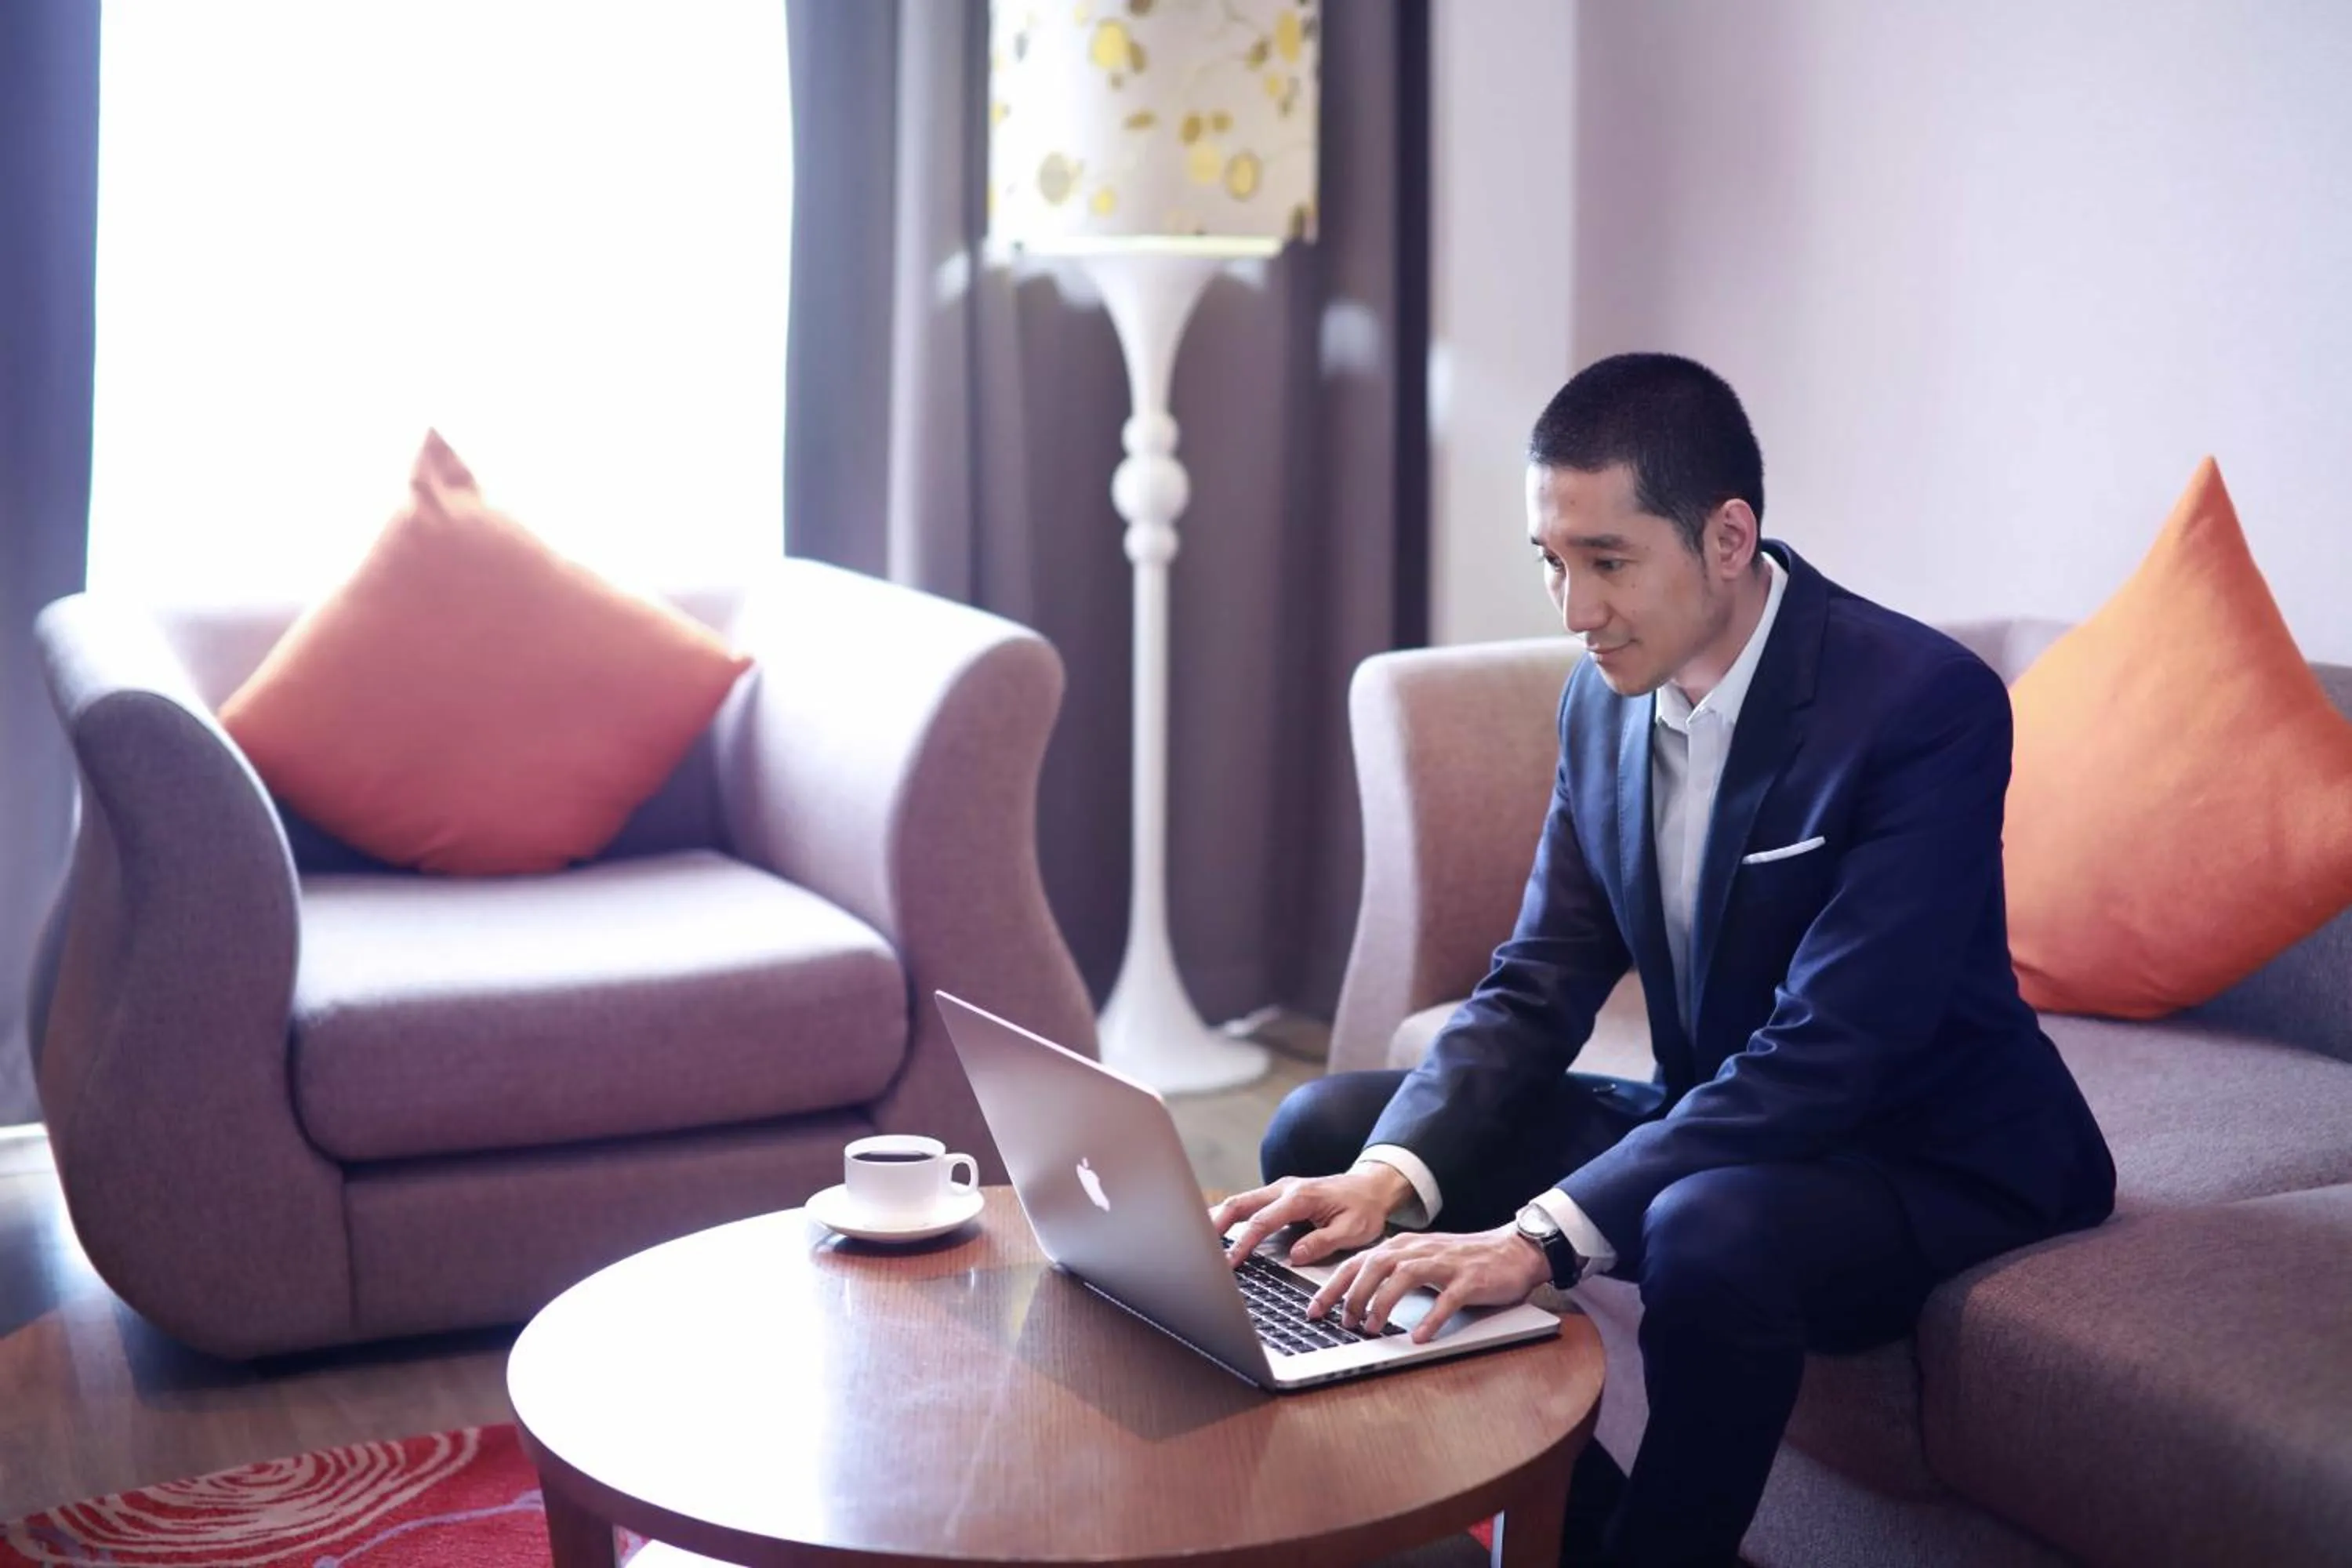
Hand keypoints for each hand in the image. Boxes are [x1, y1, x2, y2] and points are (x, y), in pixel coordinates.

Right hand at [1210, 1168, 1409, 1267]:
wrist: (1371, 1186)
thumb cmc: (1364, 1209)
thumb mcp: (1352, 1230)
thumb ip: (1322, 1242)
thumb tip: (1294, 1256)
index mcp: (1301, 1197)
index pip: (1263, 1221)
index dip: (1244, 1242)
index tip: (1230, 1261)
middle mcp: (1285, 1189)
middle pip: (1241, 1203)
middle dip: (1216, 1223)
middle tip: (1198, 1245)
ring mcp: (1280, 1189)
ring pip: (1241, 1201)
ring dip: (1220, 1218)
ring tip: (1200, 1239)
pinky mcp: (1279, 1195)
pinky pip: (1250, 1204)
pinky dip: (1232, 1216)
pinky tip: (1219, 1230)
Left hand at [1309, 1224, 1549, 1343]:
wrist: (1511, 1251)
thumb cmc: (1462, 1260)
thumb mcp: (1420, 1261)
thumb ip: (1390, 1273)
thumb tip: (1353, 1298)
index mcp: (1402, 1247)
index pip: (1358, 1263)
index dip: (1332, 1286)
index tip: (1313, 1310)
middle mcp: (1419, 1250)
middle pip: (1375, 1266)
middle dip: (1352, 1294)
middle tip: (1342, 1322)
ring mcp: (1445, 1263)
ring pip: (1405, 1277)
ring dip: (1383, 1303)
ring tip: (1371, 1328)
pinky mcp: (1470, 1279)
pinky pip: (1447, 1299)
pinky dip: (1431, 1318)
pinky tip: (1419, 1336)